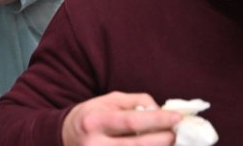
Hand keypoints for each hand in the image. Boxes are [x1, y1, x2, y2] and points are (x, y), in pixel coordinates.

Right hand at [61, 92, 181, 145]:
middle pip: (137, 145)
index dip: (157, 120)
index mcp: (94, 121)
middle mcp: (95, 144)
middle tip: (177, 133)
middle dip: (163, 139)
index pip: (131, 121)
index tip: (177, 118)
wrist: (65, 136)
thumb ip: (135, 102)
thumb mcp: (109, 101)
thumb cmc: (93, 115)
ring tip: (169, 142)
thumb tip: (161, 111)